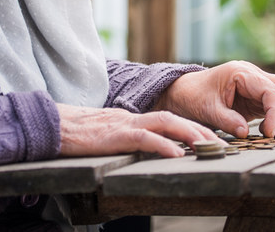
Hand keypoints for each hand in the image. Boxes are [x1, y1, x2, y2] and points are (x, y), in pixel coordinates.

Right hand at [57, 103, 218, 157]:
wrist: (53, 126)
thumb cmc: (76, 135)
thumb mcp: (106, 137)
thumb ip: (124, 140)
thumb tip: (141, 151)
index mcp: (131, 120)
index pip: (167, 120)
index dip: (190, 127)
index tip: (210, 139)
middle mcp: (132, 118)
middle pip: (173, 118)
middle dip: (199, 130)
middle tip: (221, 144)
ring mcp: (124, 125)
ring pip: (165, 123)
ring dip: (189, 134)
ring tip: (208, 146)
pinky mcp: (115, 135)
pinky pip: (144, 138)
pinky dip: (163, 146)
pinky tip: (178, 155)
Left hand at [153, 61, 274, 138]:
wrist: (183, 92)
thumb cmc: (192, 97)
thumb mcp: (206, 110)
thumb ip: (227, 121)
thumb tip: (245, 133)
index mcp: (240, 72)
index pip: (271, 91)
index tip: (268, 133)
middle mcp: (252, 75)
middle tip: (272, 133)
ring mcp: (256, 84)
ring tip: (269, 132)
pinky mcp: (255, 97)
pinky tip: (266, 130)